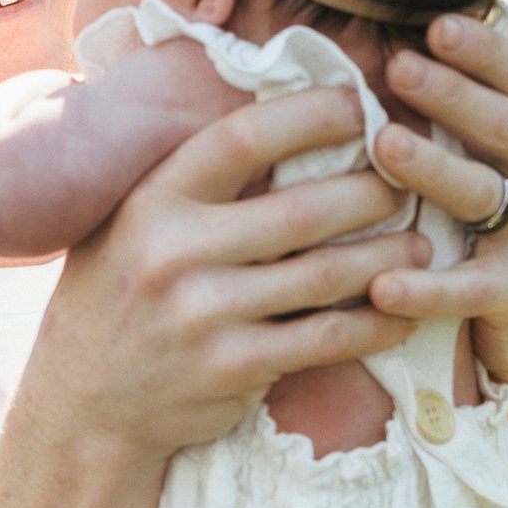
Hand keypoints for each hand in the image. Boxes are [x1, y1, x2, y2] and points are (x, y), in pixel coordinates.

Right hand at [37, 82, 429, 461]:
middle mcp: (175, 253)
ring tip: (422, 244)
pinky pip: (326, 339)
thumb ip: (190, 180)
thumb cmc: (119, 296)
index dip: (310, 115)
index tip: (358, 103)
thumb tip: (275, 111)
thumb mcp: (130, 223)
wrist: (85, 404)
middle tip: (410, 181)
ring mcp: (205, 314)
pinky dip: (376, 324)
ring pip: (327, 275)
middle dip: (373, 191)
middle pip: (305, 209)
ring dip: (389, 258)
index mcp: (152, 201)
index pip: (243, 139)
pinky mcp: (234, 367)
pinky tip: (404, 311)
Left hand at [368, 13, 507, 394]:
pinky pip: (467, 289)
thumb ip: (482, 117)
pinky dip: (424, 288)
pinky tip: (381, 284)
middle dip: (449, 95)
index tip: (435, 25)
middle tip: (398, 67)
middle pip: (501, 127)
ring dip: (432, 168)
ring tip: (384, 146)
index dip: (481, 51)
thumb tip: (415, 38)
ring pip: (482, 196)